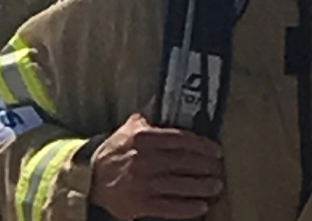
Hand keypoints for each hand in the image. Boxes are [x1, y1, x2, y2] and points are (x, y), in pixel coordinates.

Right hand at [89, 113, 224, 219]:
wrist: (91, 179)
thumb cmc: (114, 152)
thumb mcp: (128, 129)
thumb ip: (149, 118)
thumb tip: (168, 103)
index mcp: (143, 138)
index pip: (181, 140)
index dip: (203, 146)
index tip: (216, 151)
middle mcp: (144, 159)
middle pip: (185, 163)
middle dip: (207, 167)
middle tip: (220, 169)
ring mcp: (143, 183)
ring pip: (181, 185)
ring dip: (203, 187)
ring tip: (216, 186)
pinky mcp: (141, 204)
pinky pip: (171, 207)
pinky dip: (188, 208)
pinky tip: (201, 206)